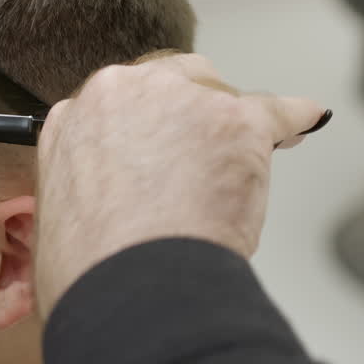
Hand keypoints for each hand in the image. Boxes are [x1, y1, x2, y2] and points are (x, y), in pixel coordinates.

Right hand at [33, 52, 327, 317]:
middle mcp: (119, 93)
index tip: (162, 144)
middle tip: (202, 155)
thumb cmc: (94, 266)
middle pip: (172, 81)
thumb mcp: (62, 213)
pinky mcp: (233, 119)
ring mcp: (178, 100)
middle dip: (190, 114)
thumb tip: (119, 201)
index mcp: (72, 119)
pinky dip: (290, 120)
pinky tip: (301, 123)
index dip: (149, 125)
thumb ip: (90, 184)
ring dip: (231, 126)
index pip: (120, 101)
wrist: (130, 282)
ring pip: (220, 95)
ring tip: (241, 166)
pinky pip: (276, 110)